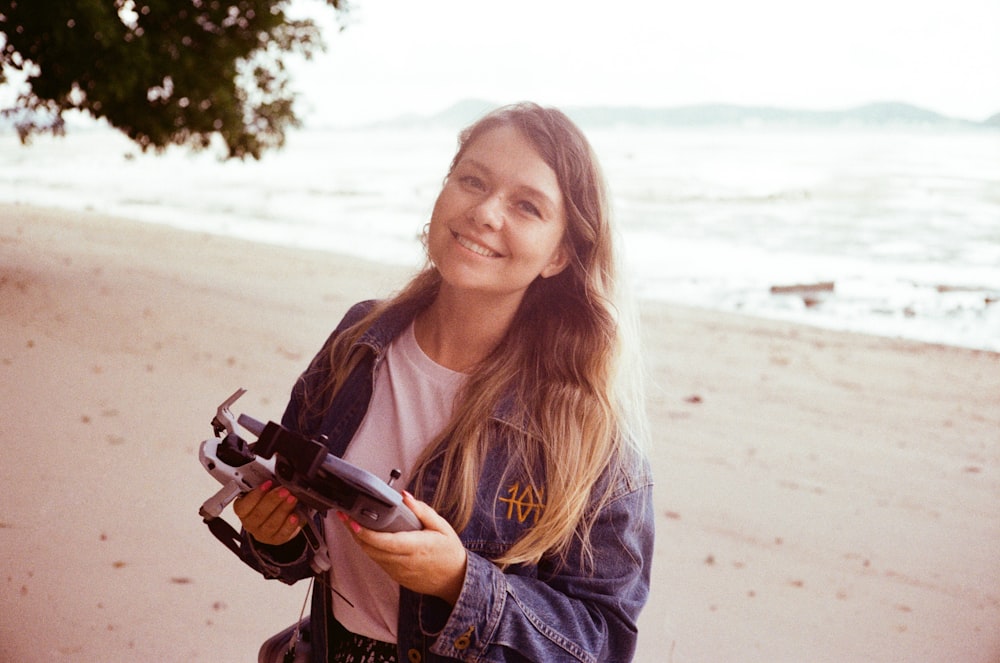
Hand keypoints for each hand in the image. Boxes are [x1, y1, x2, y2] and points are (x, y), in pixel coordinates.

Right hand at [233, 480, 302, 545]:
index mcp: (243, 510)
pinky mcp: (276, 540)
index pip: (243, 506)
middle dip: (273, 500)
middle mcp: (250, 523)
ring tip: (293, 499)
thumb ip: (266, 485)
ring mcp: (262, 533)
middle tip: (284, 490)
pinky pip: (282, 534)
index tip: (268, 483)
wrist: (282, 515)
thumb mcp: (266, 490)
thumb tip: (274, 476)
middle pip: (259, 514)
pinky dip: (289, 525)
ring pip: (271, 524)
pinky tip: (295, 516)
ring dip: (283, 510)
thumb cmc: (271, 500)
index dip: (255, 495)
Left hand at [338, 491, 467, 604]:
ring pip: (371, 555)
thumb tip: (404, 497)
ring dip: (359, 539)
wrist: (455, 580)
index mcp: (416, 547)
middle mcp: (404, 561)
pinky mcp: (395, 576)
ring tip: (349, 522)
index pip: (385, 541)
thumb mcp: (442, 527)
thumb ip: (422, 511)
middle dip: (354, 532)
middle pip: (371, 548)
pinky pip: (377, 560)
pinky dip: (369, 548)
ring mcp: (397, 571)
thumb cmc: (449, 551)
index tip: (353, 521)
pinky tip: (364, 536)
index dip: (366, 532)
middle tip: (344, 515)